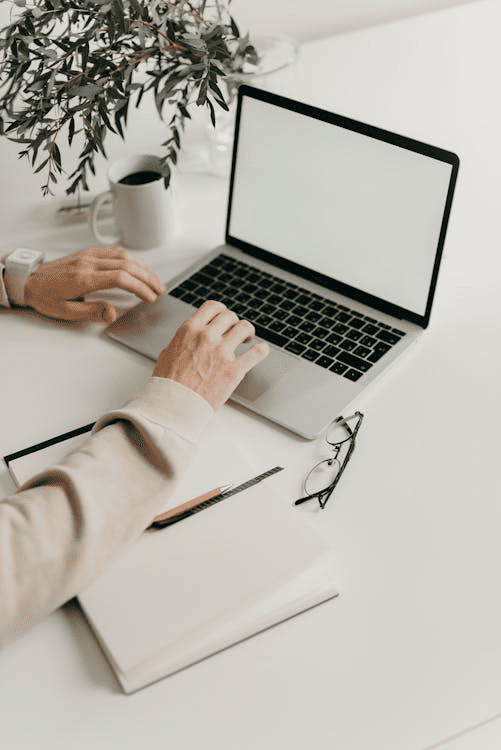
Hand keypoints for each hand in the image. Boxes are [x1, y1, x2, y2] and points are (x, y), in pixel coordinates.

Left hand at [24, 246, 165, 322]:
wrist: (28, 280)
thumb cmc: (45, 296)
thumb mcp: (66, 311)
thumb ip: (92, 312)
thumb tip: (113, 313)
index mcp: (84, 278)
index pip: (121, 278)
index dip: (140, 287)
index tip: (150, 297)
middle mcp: (88, 263)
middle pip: (127, 265)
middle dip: (147, 277)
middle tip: (160, 289)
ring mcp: (89, 256)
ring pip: (124, 255)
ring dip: (143, 267)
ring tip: (154, 279)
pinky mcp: (88, 253)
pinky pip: (115, 252)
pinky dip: (132, 259)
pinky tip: (138, 267)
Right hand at [153, 300, 269, 409]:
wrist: (173, 406)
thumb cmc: (167, 384)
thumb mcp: (168, 353)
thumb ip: (182, 342)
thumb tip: (188, 340)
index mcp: (190, 330)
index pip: (212, 307)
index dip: (222, 311)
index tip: (225, 318)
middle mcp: (207, 337)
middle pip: (230, 316)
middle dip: (234, 323)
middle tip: (235, 332)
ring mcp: (222, 352)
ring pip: (245, 328)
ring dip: (248, 332)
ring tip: (247, 340)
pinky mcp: (234, 370)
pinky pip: (257, 352)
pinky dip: (262, 350)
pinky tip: (261, 351)